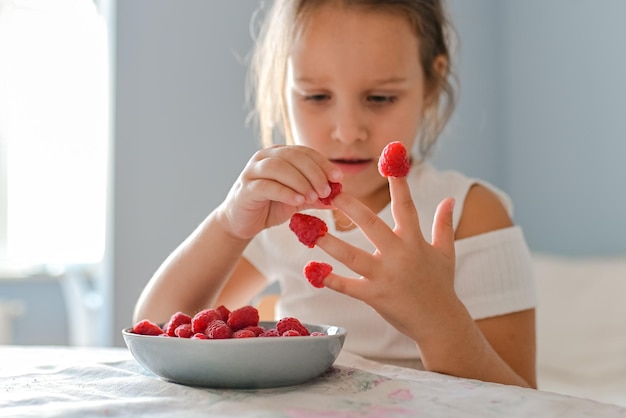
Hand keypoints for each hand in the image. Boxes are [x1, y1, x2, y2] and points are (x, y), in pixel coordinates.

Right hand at [217, 145, 341, 239]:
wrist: (243, 222)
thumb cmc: (270, 206)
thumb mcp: (298, 200)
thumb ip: (316, 197)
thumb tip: (340, 197)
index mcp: (279, 154)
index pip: (305, 152)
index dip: (323, 163)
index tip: (338, 178)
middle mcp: (265, 157)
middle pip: (293, 157)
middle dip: (314, 173)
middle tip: (327, 190)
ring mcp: (253, 171)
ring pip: (279, 168)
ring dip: (300, 182)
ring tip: (314, 197)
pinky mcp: (245, 188)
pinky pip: (267, 186)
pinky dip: (285, 192)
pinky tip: (298, 201)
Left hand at [316, 176, 457, 340]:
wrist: (440, 323)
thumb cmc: (441, 285)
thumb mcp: (446, 252)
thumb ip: (444, 224)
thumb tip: (450, 199)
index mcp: (415, 241)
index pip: (406, 205)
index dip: (398, 182)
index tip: (390, 158)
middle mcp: (399, 254)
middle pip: (371, 224)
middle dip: (349, 206)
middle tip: (329, 191)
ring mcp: (386, 276)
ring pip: (352, 255)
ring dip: (329, 241)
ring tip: (309, 228)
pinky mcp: (375, 296)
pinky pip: (348, 286)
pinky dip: (330, 278)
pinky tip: (313, 270)